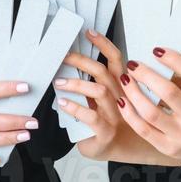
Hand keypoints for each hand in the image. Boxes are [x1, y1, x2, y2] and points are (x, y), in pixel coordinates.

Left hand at [54, 34, 126, 160]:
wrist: (119, 149)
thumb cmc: (110, 121)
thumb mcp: (106, 99)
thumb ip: (94, 84)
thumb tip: (69, 66)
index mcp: (121, 86)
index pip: (116, 60)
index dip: (104, 44)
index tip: (89, 33)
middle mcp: (121, 97)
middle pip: (103, 72)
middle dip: (81, 61)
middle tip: (63, 57)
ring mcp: (116, 115)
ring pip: (99, 91)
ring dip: (77, 84)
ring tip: (59, 83)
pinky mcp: (106, 131)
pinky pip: (91, 116)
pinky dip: (75, 107)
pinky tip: (63, 104)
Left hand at [116, 48, 180, 166]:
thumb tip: (155, 58)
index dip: (175, 60)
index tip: (156, 50)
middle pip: (169, 93)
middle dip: (147, 75)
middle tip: (133, 64)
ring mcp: (180, 136)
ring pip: (151, 112)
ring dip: (134, 93)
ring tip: (125, 79)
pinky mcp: (166, 147)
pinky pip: (143, 129)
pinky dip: (129, 114)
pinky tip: (122, 101)